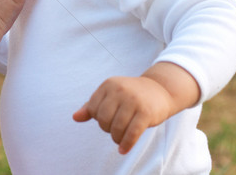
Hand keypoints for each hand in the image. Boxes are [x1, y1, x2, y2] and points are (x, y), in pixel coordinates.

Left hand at [72, 63, 199, 153]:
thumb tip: (75, 117)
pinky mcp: (146, 112)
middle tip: (115, 130)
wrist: (160, 89)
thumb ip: (92, 106)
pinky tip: (123, 150)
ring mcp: (133, 101)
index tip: (107, 121)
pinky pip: (131, 133)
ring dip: (116, 138)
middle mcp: (120, 90)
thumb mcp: (111, 95)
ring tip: (119, 139)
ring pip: (116, 128)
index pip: (93, 108)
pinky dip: (126, 144)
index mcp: (109, 85)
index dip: (98, 119)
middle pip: (103, 119)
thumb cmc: (131, 95)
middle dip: (107, 129)